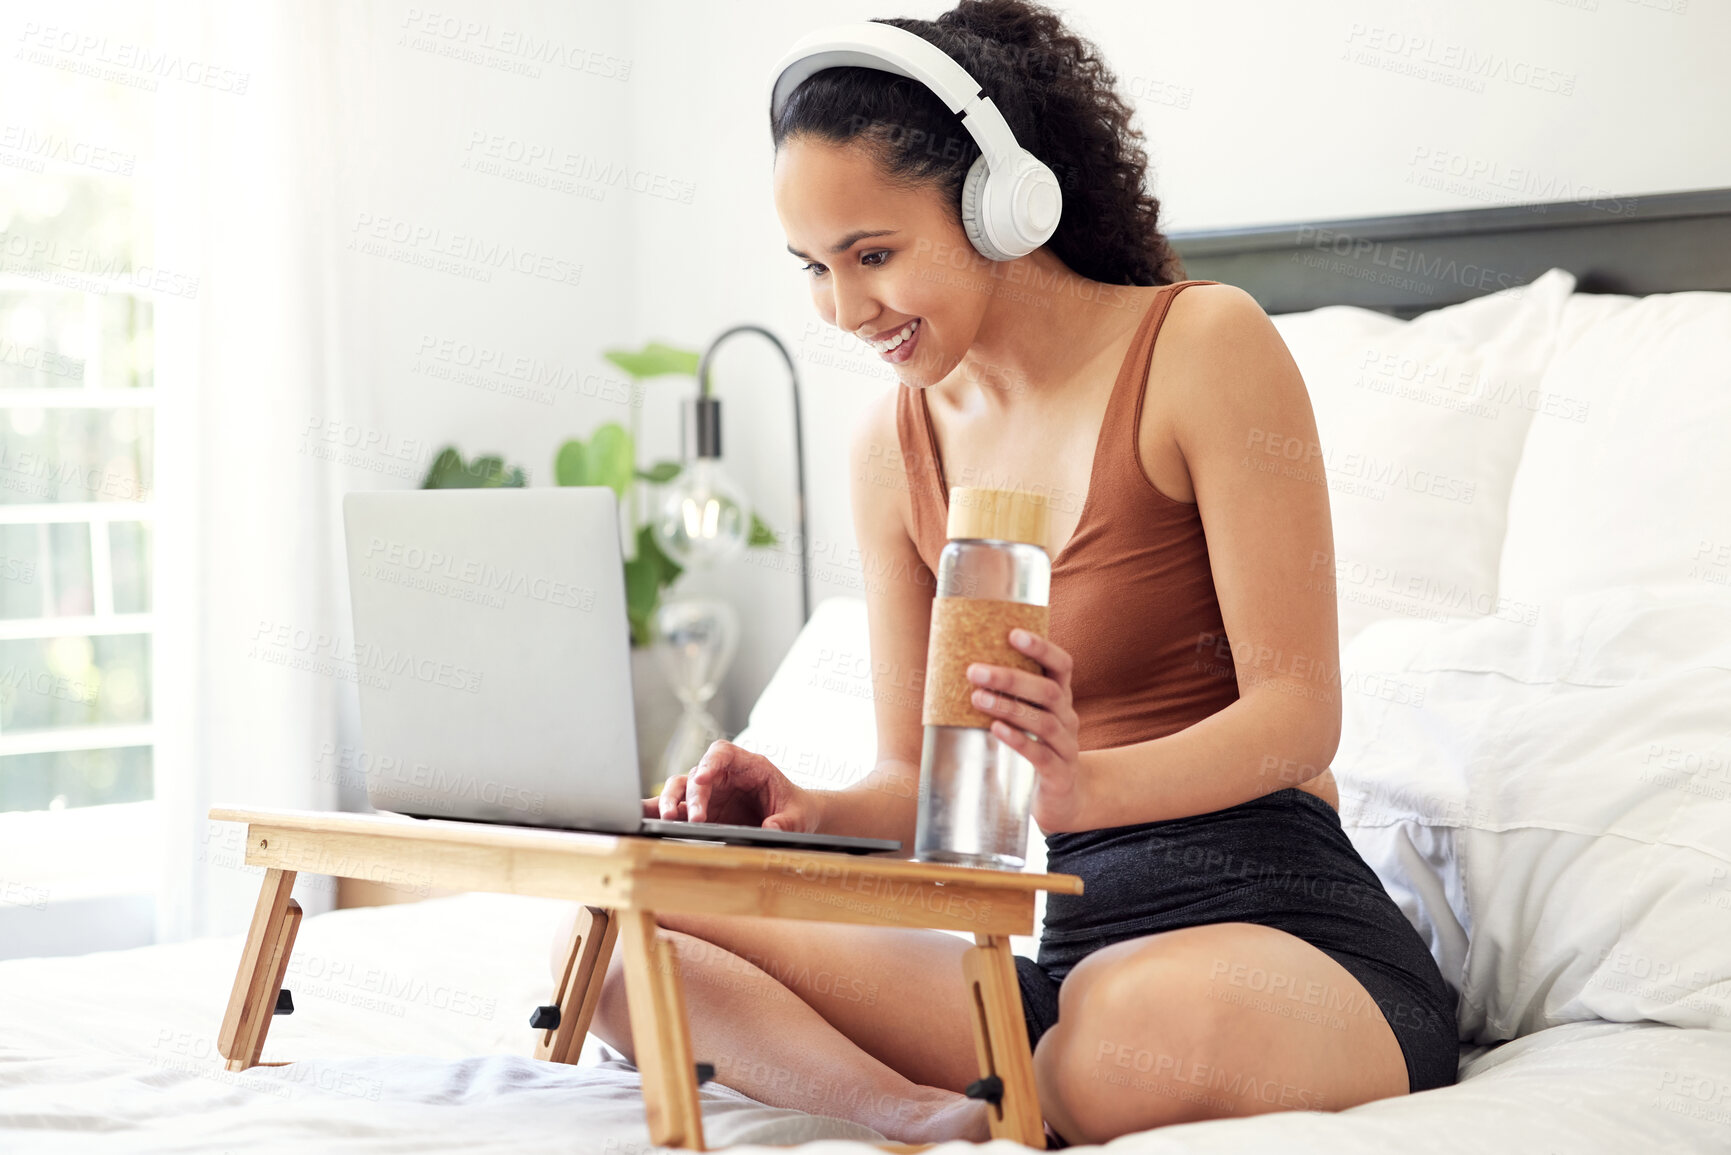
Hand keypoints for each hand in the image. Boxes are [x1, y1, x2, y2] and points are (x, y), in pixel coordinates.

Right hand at [642, 739, 823, 832]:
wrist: (794, 819)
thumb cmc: (796, 810)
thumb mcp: (798, 817)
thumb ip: (785, 822)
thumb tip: (770, 829)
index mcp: (749, 767)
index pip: (723, 753)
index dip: (710, 762)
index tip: (702, 779)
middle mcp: (724, 776)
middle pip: (697, 774)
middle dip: (691, 795)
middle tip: (694, 818)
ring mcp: (710, 792)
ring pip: (680, 788)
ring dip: (670, 802)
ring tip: (668, 820)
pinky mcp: (700, 810)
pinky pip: (675, 806)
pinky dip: (658, 810)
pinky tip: (643, 818)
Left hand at [967, 628, 1086, 833]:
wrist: (1064, 798)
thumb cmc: (1037, 748)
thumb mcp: (1029, 718)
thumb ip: (1008, 696)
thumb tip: (961, 669)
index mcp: (1061, 698)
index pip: (1062, 665)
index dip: (1041, 648)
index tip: (1013, 634)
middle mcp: (1068, 718)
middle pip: (1048, 691)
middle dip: (1011, 678)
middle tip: (975, 671)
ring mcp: (1067, 747)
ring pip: (1044, 721)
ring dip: (1009, 707)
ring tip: (977, 699)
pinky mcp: (1060, 775)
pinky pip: (1041, 755)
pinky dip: (1018, 740)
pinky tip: (996, 730)